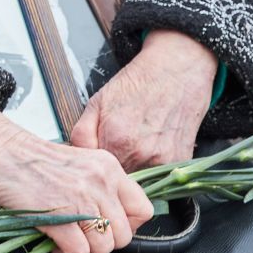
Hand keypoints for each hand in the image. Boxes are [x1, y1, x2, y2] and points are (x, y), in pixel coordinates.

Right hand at [0, 104, 152, 252]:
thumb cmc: (32, 159)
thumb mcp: (79, 162)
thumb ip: (101, 185)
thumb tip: (113, 219)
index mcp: (108, 167)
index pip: (143, 209)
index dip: (129, 226)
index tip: (110, 227)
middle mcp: (100, 182)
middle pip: (124, 235)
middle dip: (103, 242)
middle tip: (82, 234)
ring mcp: (80, 200)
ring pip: (103, 247)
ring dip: (83, 249)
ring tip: (66, 237)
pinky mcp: (59, 217)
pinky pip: (78, 252)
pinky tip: (54, 241)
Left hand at [71, 28, 216, 172]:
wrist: (176, 71)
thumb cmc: (137, 84)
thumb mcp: (98, 102)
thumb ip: (81, 134)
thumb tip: (73, 155)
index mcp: (115, 140)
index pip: (95, 173)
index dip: (93, 166)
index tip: (95, 158)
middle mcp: (140, 154)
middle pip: (118, 180)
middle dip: (113, 170)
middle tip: (117, 147)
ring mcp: (163, 161)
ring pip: (139, 181)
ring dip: (133, 169)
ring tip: (136, 143)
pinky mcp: (179, 163)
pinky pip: (159, 176)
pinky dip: (152, 166)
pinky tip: (152, 143)